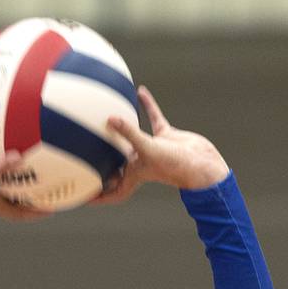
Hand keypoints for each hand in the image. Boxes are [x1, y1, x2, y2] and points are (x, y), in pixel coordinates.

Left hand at [91, 86, 229, 204]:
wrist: (203, 164)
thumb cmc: (176, 165)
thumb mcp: (148, 149)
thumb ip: (129, 133)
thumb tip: (110, 118)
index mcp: (135, 174)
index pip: (113, 191)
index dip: (99, 196)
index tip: (83, 197)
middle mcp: (141, 162)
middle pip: (117, 163)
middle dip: (102, 161)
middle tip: (83, 151)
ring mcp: (153, 148)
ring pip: (132, 136)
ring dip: (121, 126)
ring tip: (107, 113)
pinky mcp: (166, 136)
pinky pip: (153, 118)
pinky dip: (148, 105)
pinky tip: (141, 91)